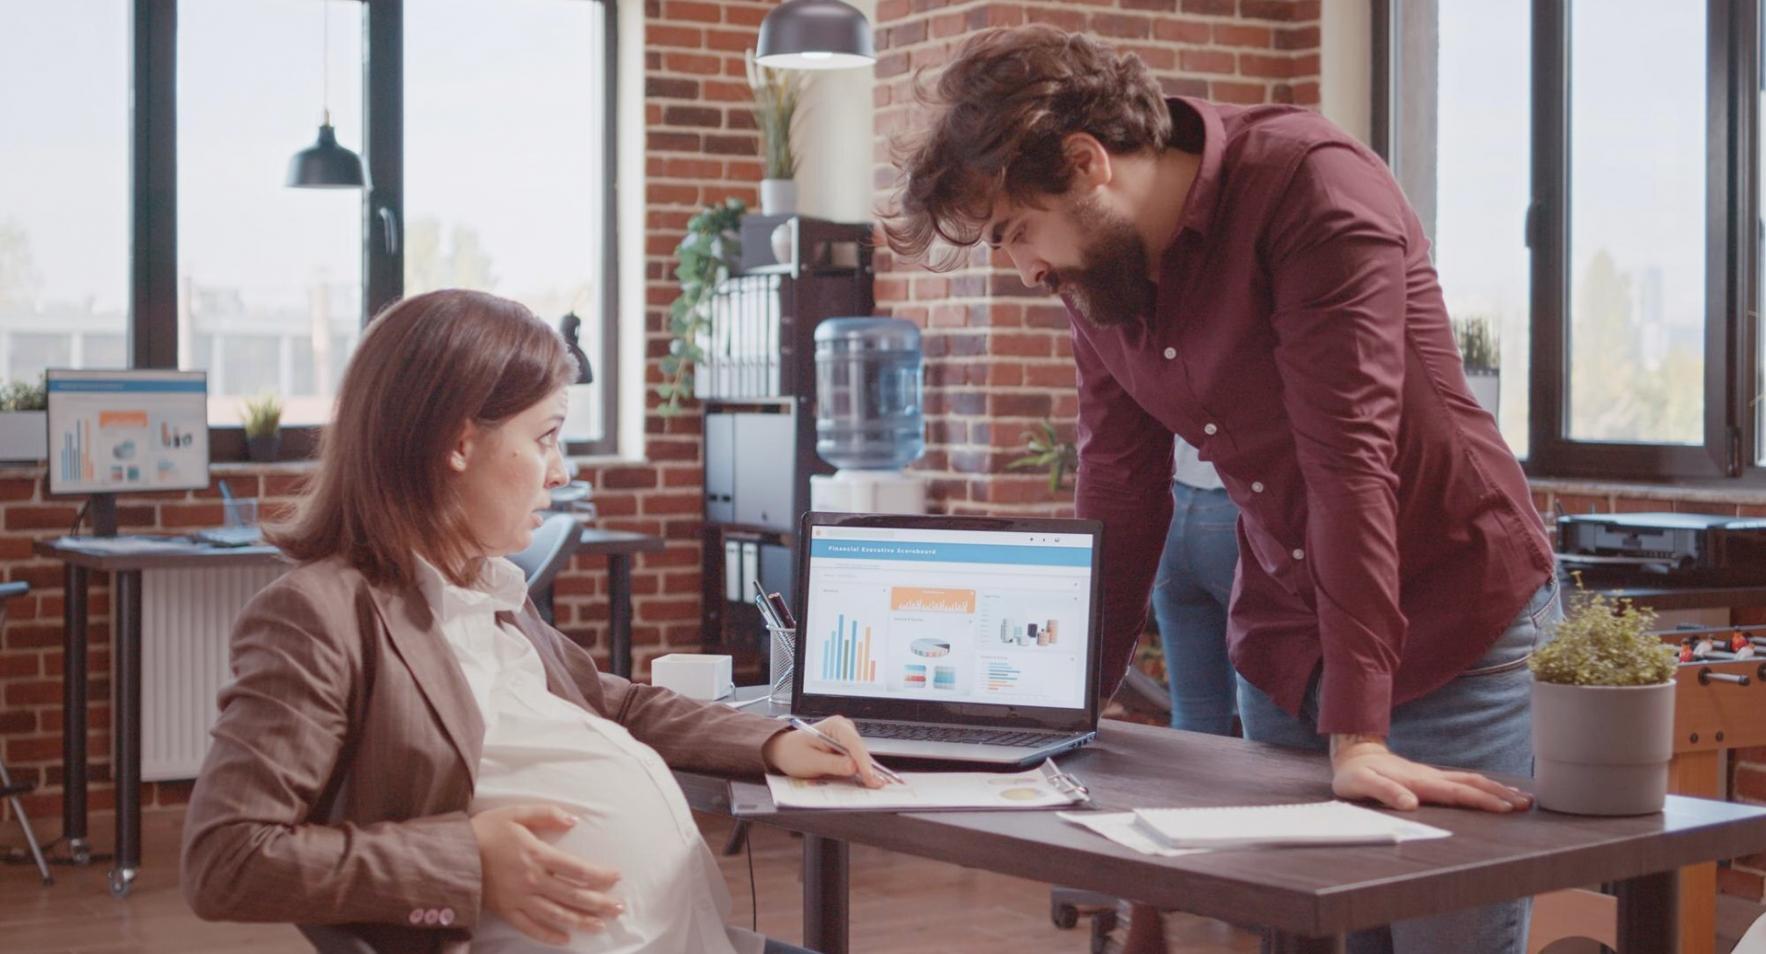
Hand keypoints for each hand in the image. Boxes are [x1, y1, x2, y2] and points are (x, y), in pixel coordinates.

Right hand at [469, 804, 624, 944]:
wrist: (452, 854)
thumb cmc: (486, 830)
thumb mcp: (516, 812)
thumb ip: (547, 814)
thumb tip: (574, 820)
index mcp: (536, 855)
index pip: (577, 870)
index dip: (600, 876)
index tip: (616, 877)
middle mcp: (531, 880)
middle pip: (572, 896)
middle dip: (599, 903)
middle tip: (619, 909)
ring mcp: (518, 899)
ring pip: (556, 915)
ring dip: (581, 922)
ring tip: (600, 926)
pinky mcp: (506, 911)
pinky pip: (530, 928)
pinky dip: (548, 935)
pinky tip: (565, 939)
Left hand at [762, 715, 884, 787]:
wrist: (784, 751)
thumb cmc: (793, 753)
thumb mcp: (811, 762)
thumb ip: (833, 764)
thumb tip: (853, 767)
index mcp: (835, 725)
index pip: (854, 744)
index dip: (864, 762)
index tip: (870, 777)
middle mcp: (844, 728)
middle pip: (861, 751)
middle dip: (867, 768)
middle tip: (875, 785)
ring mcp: (847, 737)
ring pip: (861, 757)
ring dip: (865, 771)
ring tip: (872, 785)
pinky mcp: (847, 748)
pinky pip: (857, 760)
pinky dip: (860, 771)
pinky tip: (865, 781)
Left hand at [1330, 736, 1531, 812]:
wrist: (1354, 755)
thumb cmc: (1355, 775)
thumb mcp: (1361, 784)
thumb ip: (1384, 792)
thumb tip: (1409, 804)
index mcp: (1418, 781)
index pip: (1455, 792)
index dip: (1480, 800)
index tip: (1504, 808)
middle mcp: (1430, 777)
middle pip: (1471, 784)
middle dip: (1500, 794)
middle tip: (1527, 804)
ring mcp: (1432, 775)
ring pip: (1471, 780)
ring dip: (1497, 789)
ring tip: (1522, 798)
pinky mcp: (1431, 777)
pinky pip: (1463, 781)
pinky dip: (1483, 786)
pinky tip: (1495, 791)